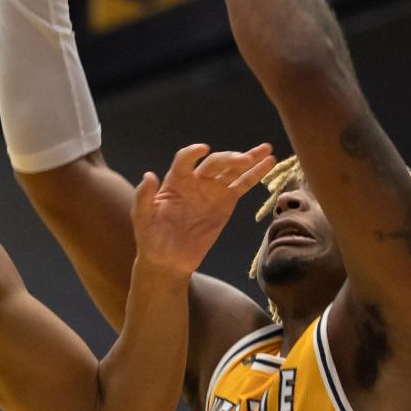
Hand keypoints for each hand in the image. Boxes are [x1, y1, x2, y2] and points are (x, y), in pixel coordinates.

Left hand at [131, 142, 274, 275]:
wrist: (168, 260)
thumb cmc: (151, 238)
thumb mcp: (142, 218)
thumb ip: (144, 196)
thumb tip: (149, 175)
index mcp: (175, 181)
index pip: (185, 160)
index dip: (193, 153)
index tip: (203, 150)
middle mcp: (196, 181)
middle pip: (215, 163)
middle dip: (230, 159)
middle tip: (244, 159)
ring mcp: (212, 191)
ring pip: (232, 171)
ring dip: (249, 160)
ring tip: (266, 150)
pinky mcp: (225, 203)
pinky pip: (241, 186)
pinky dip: (255, 175)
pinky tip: (268, 163)